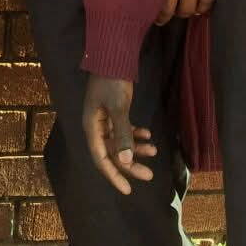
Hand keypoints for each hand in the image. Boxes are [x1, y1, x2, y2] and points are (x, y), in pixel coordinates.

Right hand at [82, 75, 156, 194]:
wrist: (112, 55)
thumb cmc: (112, 81)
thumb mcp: (118, 107)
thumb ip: (122, 134)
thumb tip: (126, 162)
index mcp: (91, 127)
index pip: (101, 159)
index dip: (114, 175)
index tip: (127, 190)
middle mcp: (96, 126)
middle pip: (113, 153)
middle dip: (131, 165)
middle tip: (149, 175)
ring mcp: (104, 119)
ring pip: (120, 142)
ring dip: (136, 148)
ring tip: (153, 151)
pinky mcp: (113, 111)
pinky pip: (124, 129)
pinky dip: (135, 134)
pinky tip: (148, 134)